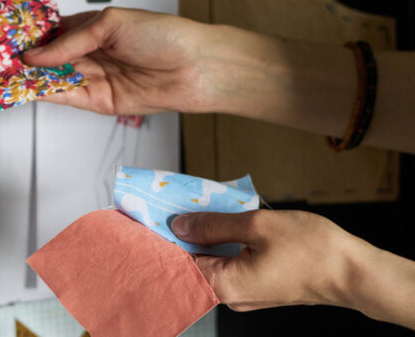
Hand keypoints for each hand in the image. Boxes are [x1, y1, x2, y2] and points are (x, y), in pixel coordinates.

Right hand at [22, 7, 214, 114]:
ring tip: (4, 77)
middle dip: (24, 60)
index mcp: (92, 28)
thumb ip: (71, 41)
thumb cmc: (165, 36)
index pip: (51, 33)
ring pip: (53, 79)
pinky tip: (28, 89)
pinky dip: (45, 95)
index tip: (5, 40)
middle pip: (48, 59)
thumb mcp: (111, 25)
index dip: (29, 37)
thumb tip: (37, 54)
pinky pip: (66, 98)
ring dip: (30, 79)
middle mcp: (90, 53)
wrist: (198, 69)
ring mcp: (94, 78)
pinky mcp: (99, 102)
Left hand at [172, 210, 414, 328]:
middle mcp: (230, 296)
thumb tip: (181, 225)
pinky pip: (231, 265)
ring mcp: (245, 294)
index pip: (177, 263)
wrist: (354, 273)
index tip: (148, 217)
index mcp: (224, 285)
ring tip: (197, 210)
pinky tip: (224, 224)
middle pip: (192, 263)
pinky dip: (223, 245)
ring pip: (212, 262)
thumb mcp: (258, 226)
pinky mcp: (258, 287)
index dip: (162, 239)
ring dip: (204, 238)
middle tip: (173, 206)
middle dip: (182, 235)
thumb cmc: (313, 250)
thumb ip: (214, 225)